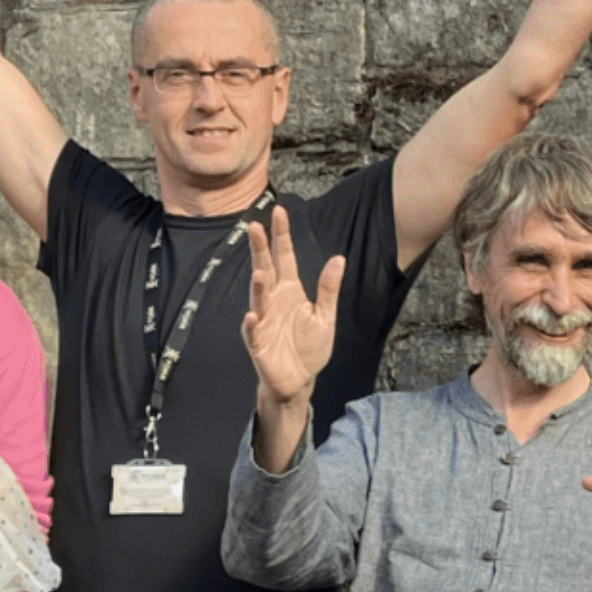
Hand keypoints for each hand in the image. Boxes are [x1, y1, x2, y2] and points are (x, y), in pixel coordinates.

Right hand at [240, 207, 344, 407]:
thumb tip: (339, 258)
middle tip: (254, 226)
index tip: (280, 211)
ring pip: (259, 299)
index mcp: (290, 291)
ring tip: (260, 272)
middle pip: (266, 269)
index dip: (282, 235)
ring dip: (258, 286)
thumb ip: (329, 288)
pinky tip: (253, 316)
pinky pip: (253, 331)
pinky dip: (253, 324)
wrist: (299, 380)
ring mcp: (264, 320)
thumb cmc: (309, 347)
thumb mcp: (325, 316)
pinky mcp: (258, 342)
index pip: (284, 257)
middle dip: (260, 249)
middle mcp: (273, 300)